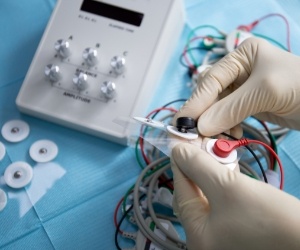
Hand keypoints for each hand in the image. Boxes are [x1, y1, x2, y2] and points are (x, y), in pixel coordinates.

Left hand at [171, 142, 299, 249]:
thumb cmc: (269, 217)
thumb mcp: (228, 187)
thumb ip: (198, 167)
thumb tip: (177, 150)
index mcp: (197, 236)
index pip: (181, 192)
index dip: (179, 163)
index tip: (179, 142)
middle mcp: (205, 238)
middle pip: (193, 194)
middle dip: (197, 167)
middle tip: (202, 146)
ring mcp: (221, 235)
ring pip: (207, 196)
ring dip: (210, 173)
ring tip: (216, 154)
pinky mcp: (236, 229)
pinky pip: (220, 202)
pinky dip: (221, 183)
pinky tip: (227, 168)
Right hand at [174, 37, 299, 136]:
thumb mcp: (263, 92)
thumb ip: (230, 108)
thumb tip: (199, 127)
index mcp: (241, 56)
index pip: (211, 80)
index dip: (196, 102)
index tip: (183, 123)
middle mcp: (238, 71)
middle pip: (211, 95)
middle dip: (203, 115)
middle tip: (191, 134)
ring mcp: (243, 89)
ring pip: (218, 108)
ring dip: (213, 124)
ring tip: (211, 139)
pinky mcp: (248, 106)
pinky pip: (228, 117)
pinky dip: (225, 128)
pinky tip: (229, 135)